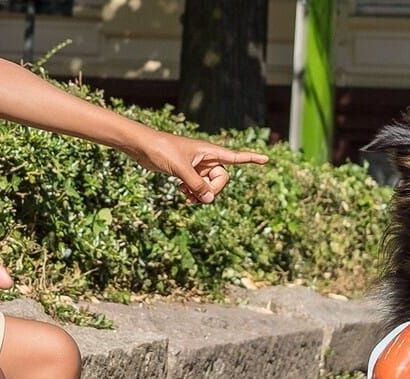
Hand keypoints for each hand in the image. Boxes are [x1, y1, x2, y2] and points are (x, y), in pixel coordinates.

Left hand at [131, 130, 267, 203]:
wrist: (143, 147)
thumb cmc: (161, 150)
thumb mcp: (180, 168)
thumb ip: (196, 185)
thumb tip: (210, 200)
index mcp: (209, 151)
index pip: (235, 156)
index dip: (251, 158)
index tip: (266, 159)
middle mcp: (206, 158)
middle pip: (222, 178)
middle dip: (213, 189)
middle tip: (197, 194)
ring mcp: (197, 166)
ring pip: (209, 185)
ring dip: (201, 194)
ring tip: (186, 197)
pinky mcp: (187, 172)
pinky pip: (198, 187)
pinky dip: (193, 193)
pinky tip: (182, 193)